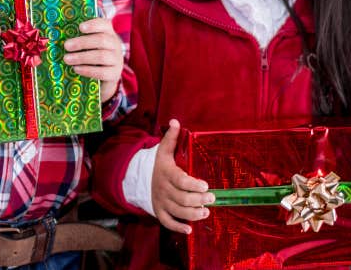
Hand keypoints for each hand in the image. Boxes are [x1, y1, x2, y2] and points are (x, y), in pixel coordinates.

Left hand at [63, 18, 123, 100]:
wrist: (106, 76)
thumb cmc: (92, 55)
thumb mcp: (88, 45)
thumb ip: (78, 38)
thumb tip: (57, 36)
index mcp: (108, 33)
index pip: (104, 24)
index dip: (93, 25)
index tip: (80, 27)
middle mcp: (115, 44)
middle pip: (101, 40)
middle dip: (82, 42)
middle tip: (66, 46)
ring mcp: (117, 60)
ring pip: (102, 56)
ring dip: (82, 57)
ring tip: (67, 59)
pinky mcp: (114, 74)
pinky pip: (103, 72)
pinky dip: (88, 70)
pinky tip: (76, 69)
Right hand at [151, 119, 212, 233]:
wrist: (139, 179)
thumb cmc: (159, 165)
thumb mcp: (163, 150)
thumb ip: (171, 138)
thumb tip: (175, 121)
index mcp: (167, 173)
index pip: (181, 180)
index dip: (193, 184)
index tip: (206, 185)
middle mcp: (163, 189)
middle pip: (182, 198)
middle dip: (199, 200)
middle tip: (212, 198)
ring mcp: (161, 202)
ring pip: (178, 212)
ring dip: (193, 215)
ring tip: (206, 212)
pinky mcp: (159, 212)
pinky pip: (167, 222)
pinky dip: (178, 227)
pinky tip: (190, 230)